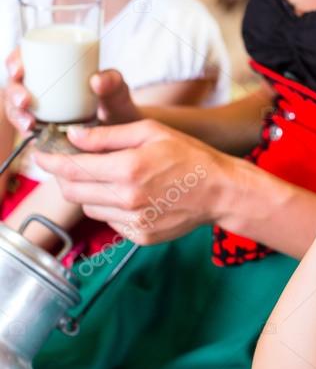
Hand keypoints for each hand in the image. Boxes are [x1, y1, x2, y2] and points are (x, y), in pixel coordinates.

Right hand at [4, 50, 140, 132]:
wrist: (125, 133)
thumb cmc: (117, 104)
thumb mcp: (118, 90)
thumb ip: (113, 82)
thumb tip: (97, 80)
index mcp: (54, 68)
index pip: (25, 58)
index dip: (15, 61)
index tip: (19, 69)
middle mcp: (42, 87)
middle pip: (15, 85)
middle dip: (13, 92)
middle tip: (25, 100)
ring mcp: (40, 109)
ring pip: (16, 108)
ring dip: (16, 114)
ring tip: (30, 123)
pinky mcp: (41, 130)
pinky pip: (26, 129)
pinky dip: (25, 130)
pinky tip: (31, 134)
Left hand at [33, 120, 228, 243]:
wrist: (220, 191)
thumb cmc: (189, 156)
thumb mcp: (150, 132)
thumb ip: (108, 136)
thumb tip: (73, 137)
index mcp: (129, 168)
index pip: (73, 168)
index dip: (51, 161)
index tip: (42, 155)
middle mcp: (127, 198)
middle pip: (73, 192)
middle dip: (64, 177)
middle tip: (71, 164)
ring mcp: (133, 221)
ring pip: (88, 208)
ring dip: (88, 193)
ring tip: (107, 177)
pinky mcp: (139, 236)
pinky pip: (109, 221)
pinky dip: (109, 207)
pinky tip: (128, 194)